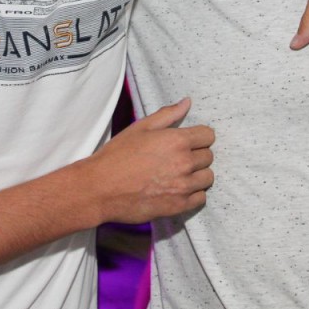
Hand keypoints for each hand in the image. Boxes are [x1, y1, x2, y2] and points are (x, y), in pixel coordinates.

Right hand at [85, 98, 213, 223]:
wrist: (100, 188)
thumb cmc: (117, 156)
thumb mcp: (140, 128)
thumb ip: (167, 114)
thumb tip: (187, 102)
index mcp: (177, 140)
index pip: (208, 135)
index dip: (198, 137)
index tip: (188, 141)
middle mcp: (184, 162)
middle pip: (208, 156)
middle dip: (196, 155)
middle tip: (177, 158)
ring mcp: (183, 186)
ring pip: (207, 177)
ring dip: (197, 174)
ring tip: (179, 174)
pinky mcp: (178, 206)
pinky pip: (201, 198)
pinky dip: (193, 194)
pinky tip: (178, 189)